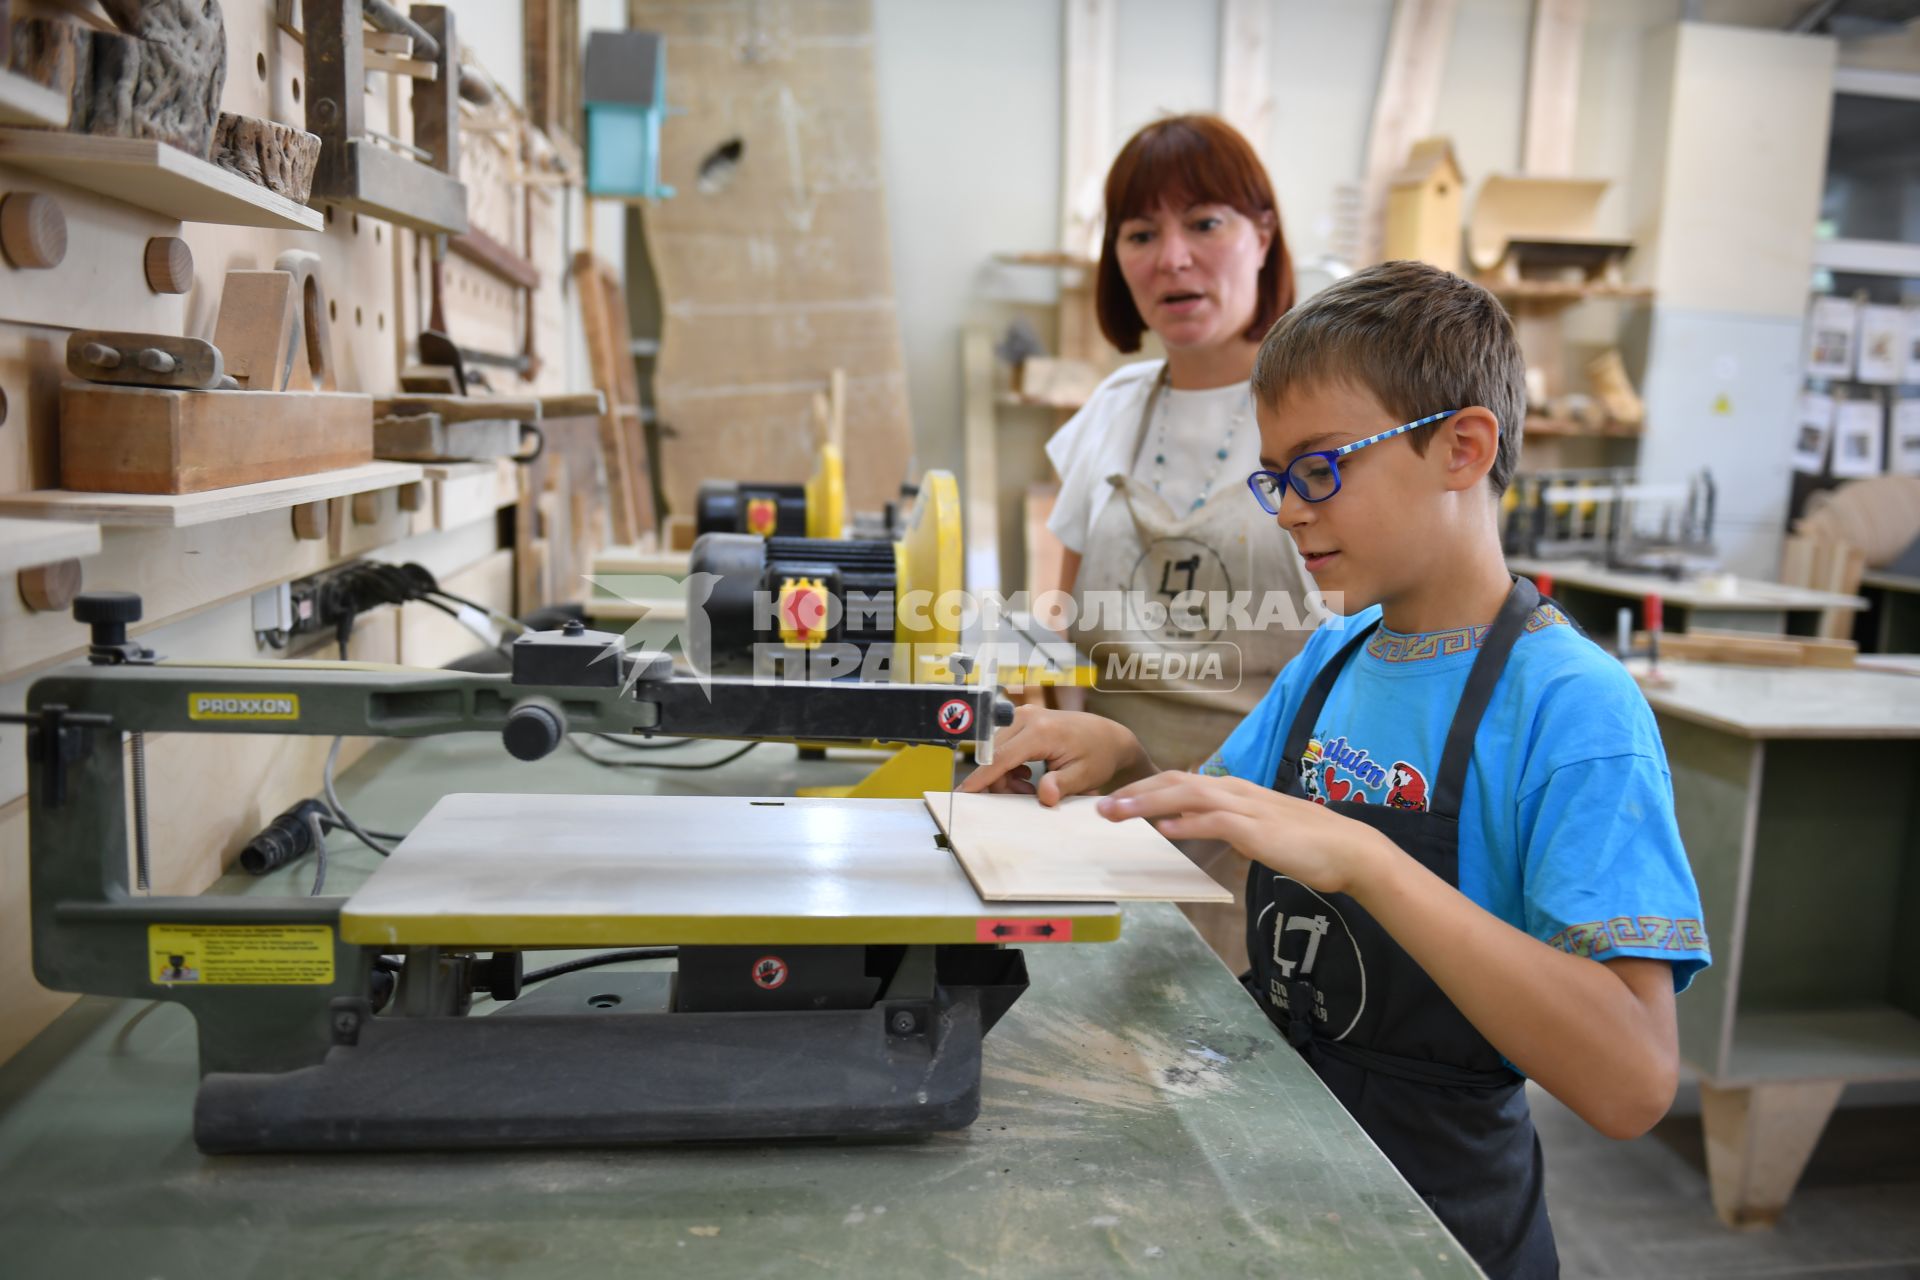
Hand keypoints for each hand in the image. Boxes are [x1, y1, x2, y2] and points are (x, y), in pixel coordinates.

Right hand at [958, 705, 1149, 805]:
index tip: (962, 795)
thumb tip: (1045, 796)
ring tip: (1028, 788)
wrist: (1107, 736)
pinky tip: (1027, 776)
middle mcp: (1027, 718)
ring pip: (995, 752)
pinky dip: (1008, 766)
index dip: (981, 779)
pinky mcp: (1021, 719)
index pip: (1001, 758)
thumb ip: (1062, 785)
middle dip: (999, 783)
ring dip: (1005, 775)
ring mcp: (1022, 716)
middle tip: (1023, 797)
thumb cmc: (1098, 754)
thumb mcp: (1084, 775)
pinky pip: (1002, 747)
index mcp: (1041, 731)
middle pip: (994, 756)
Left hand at [1096, 772, 1391, 895]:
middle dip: (1135, 792)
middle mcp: (1236, 791)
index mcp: (1234, 791)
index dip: (1145, 788)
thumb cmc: (1305, 844)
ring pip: (1188, 796)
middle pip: (1176, 781)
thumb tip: (1190, 829)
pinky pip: (1215, 821)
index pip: (1181, 781)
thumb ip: (1225, 826)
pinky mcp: (1258, 829)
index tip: (1116, 799)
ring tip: (1117, 812)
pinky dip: (1186, 823)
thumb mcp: (1256, 830)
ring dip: (1148, 803)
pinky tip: (1163, 830)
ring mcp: (1247, 808)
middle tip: (1100, 806)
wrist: (1349, 849)